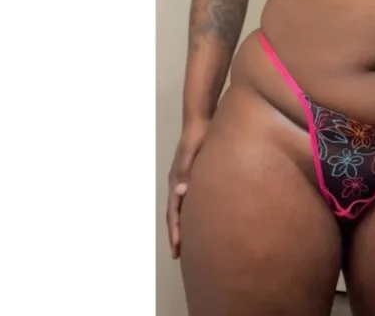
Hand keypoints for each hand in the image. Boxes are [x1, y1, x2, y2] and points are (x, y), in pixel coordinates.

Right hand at [166, 119, 208, 259]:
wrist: (201, 121)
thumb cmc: (195, 138)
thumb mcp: (189, 155)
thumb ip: (184, 172)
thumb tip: (180, 192)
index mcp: (175, 181)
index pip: (173, 211)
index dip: (175, 230)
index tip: (177, 248)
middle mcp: (178, 183)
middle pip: (175, 213)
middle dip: (176, 232)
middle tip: (179, 252)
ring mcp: (185, 179)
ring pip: (182, 207)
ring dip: (183, 223)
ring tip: (188, 241)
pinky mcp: (194, 174)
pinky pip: (191, 197)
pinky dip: (192, 210)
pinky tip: (200, 217)